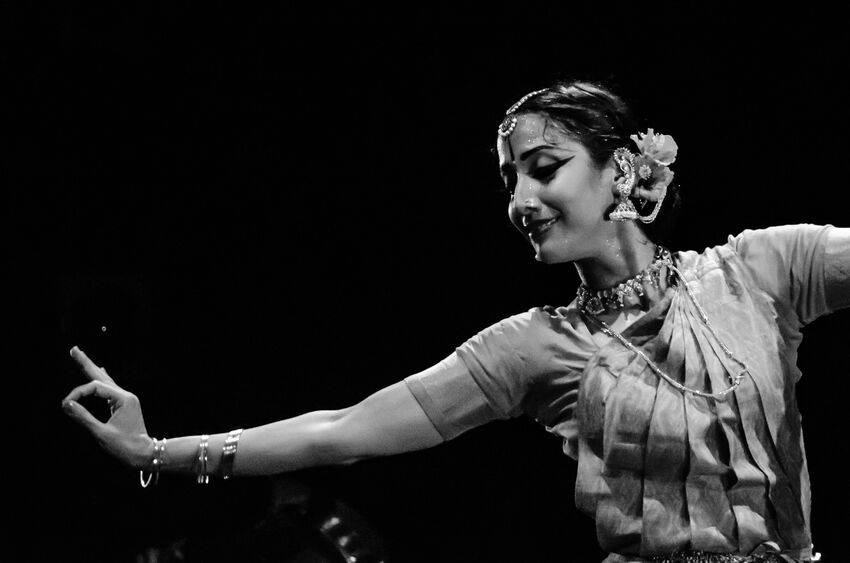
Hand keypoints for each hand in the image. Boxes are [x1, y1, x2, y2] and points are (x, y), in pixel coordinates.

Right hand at [63, 346, 153, 468]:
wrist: (144, 454)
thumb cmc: (125, 446)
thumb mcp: (101, 433)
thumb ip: (83, 418)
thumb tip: (66, 404)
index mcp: (123, 398)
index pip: (95, 387)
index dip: (78, 394)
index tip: (65, 405)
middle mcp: (126, 395)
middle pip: (101, 376)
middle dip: (86, 364)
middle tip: (74, 349)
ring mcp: (125, 399)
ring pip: (105, 381)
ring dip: (92, 370)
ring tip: (81, 356)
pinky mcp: (123, 405)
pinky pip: (109, 389)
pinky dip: (101, 380)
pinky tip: (100, 372)